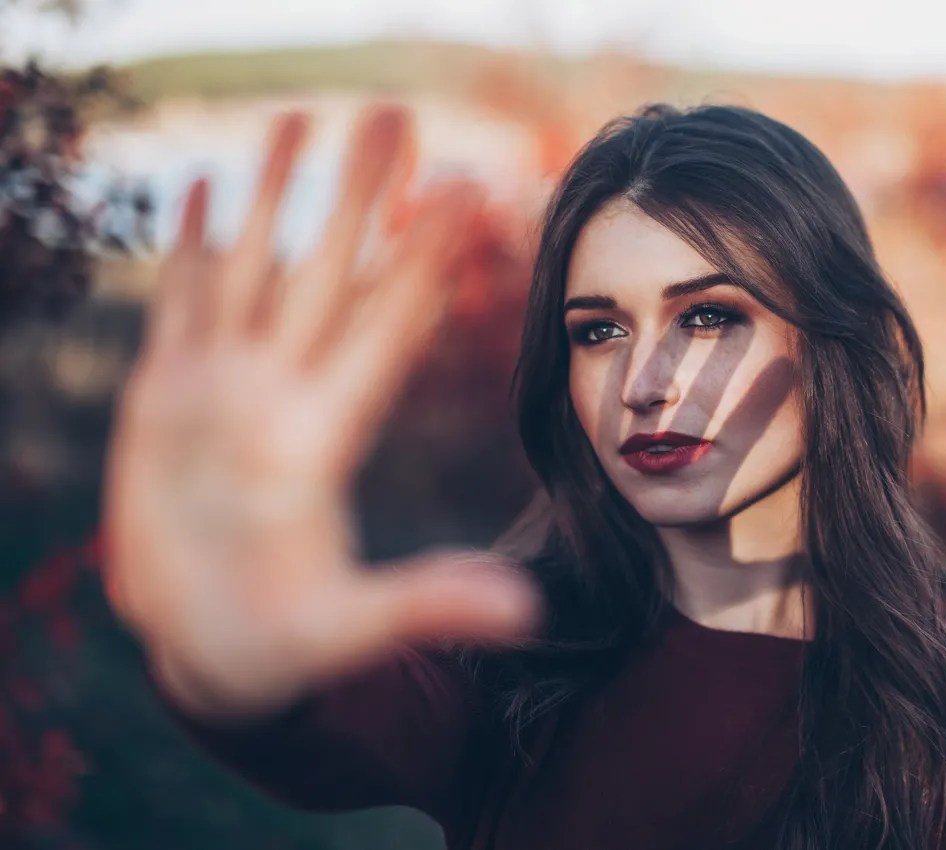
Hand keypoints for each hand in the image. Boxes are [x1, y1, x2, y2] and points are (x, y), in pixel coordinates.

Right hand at [102, 104, 540, 716]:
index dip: (422, 261)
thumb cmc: (277, 650)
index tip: (465, 191)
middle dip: (360, 196)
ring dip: (280, 195)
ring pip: (257, 269)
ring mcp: (225, 391)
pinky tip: (214, 186)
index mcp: (329, 438)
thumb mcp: (348, 631)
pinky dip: (194, 248)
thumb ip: (428, 607)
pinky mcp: (165, 399)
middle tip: (395, 115)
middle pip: (331, 274)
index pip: (387, 328)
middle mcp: (285, 397)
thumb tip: (526, 614)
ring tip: (300, 117)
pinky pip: (183, 305)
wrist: (205, 653)